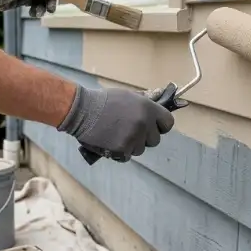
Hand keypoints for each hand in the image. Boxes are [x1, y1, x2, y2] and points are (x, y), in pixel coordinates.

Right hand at [57, 86, 174, 161]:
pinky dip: (121, 152)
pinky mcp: (123, 149)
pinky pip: (128, 156)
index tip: (153, 126)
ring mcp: (134, 138)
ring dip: (132, 145)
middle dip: (145, 137)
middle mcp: (144, 124)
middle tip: (131, 131)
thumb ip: (145, 102)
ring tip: (117, 135)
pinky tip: (112, 142)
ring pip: (141, 149)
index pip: (168, 123)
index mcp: (148, 108)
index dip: (161, 126)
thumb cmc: (104, 100)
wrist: (82, 111)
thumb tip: (160, 100)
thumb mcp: (128, 95)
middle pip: (155, 140)